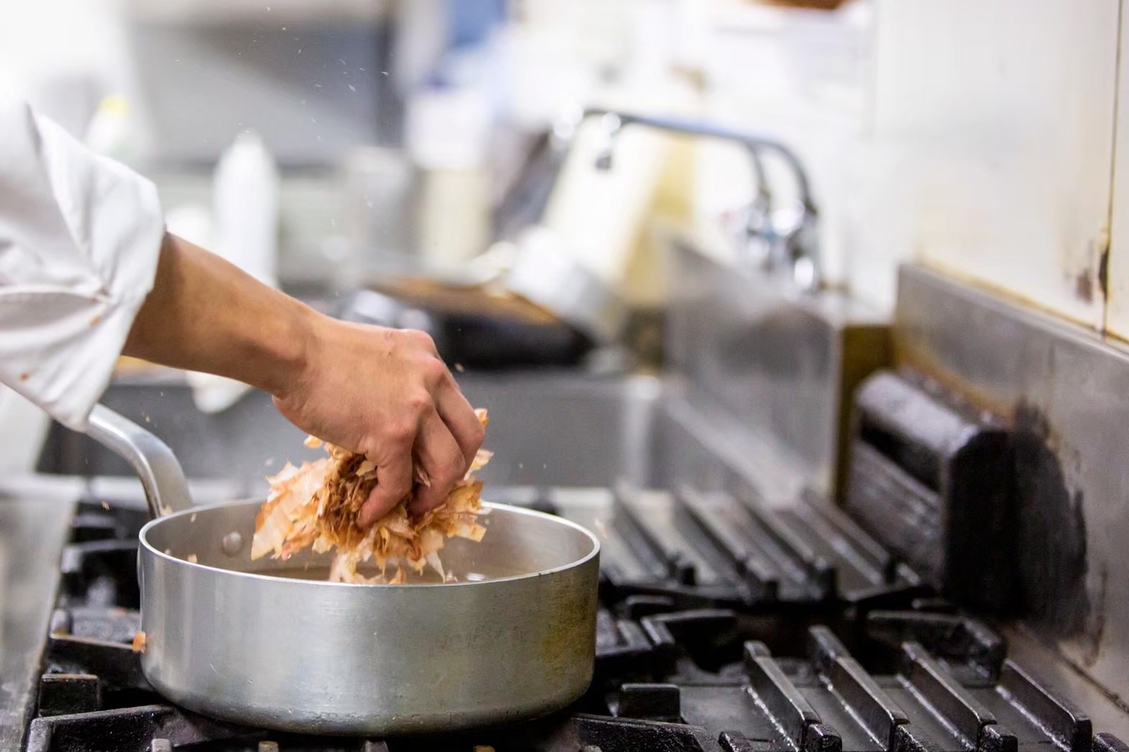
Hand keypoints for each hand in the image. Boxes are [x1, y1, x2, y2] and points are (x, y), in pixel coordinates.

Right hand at [272, 317, 484, 525]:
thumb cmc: (314, 352)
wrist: (293, 350)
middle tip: (436, 485)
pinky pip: (398, 483)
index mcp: (428, 357)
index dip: (451, 437)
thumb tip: (386, 419)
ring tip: (414, 508)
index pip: (457, 405)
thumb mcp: (376, 354)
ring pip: (448, 466)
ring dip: (433, 495)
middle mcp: (432, 379)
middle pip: (470, 436)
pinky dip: (384, 504)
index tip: (436, 456)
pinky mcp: (393, 435)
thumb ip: (394, 382)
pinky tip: (369, 512)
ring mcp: (416, 408)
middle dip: (458, 468)